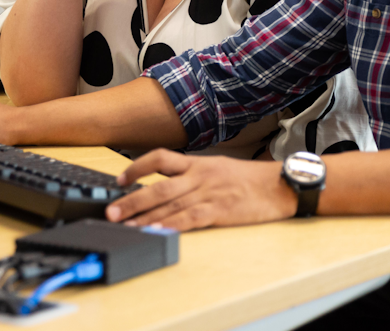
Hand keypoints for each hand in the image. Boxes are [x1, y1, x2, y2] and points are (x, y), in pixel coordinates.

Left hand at [105, 149, 297, 231]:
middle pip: (158, 186)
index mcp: (198, 164)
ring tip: (124, 226)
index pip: (160, 158)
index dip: (137, 167)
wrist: (278, 185)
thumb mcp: (219, 167)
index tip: (119, 179)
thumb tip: (167, 183)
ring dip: (144, 216)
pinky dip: (171, 224)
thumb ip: (193, 175)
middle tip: (110, 211)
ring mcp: (209, 193)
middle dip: (131, 199)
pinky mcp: (219, 211)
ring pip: (169, 203)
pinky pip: (190, 218)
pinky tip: (156, 231)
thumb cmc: (250, 179)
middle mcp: (199, 176)